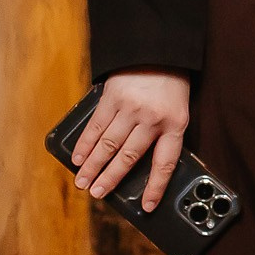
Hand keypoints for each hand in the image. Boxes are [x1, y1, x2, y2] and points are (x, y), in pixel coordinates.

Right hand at [71, 71, 190, 210]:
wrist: (157, 48)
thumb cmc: (170, 84)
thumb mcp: (177, 110)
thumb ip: (163, 134)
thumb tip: (142, 166)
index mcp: (175, 124)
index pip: (165, 163)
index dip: (155, 187)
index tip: (147, 206)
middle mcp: (152, 118)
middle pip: (129, 157)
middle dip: (111, 179)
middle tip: (98, 194)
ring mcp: (130, 108)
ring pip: (108, 144)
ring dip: (92, 166)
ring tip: (83, 182)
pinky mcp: (112, 98)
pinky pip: (96, 126)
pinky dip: (85, 144)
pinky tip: (77, 157)